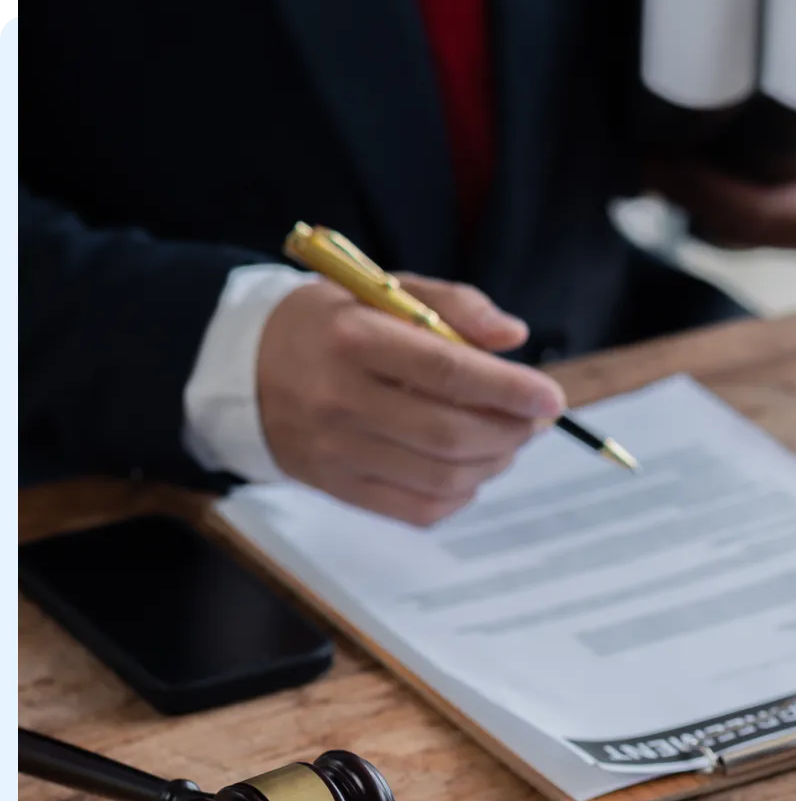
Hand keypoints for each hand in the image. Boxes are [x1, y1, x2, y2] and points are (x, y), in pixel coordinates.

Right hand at [256, 275, 565, 525]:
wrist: (240, 369)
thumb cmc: (329, 324)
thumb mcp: (382, 291)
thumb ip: (453, 305)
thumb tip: (513, 338)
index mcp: (353, 339)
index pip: (447, 372)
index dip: (509, 390)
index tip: (550, 397)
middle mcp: (340, 400)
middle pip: (449, 433)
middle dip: (509, 431)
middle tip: (533, 420)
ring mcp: (336, 452)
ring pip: (440, 476)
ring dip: (492, 464)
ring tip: (506, 441)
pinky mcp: (337, 488)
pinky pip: (417, 508)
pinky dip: (459, 494)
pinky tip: (470, 469)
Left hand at [644, 83, 795, 262]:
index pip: (758, 211)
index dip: (704, 190)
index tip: (661, 160)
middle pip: (737, 227)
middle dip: (686, 196)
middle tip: (643, 160)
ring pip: (734, 234)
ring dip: (688, 205)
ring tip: (650, 167)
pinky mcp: (789, 243)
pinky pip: (740, 231)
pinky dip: (705, 208)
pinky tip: (673, 183)